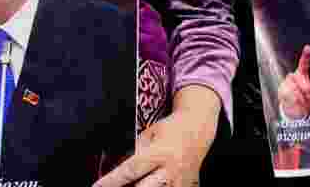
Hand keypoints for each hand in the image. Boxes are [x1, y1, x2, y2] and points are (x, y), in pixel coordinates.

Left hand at [93, 86, 220, 186]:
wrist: (198, 129)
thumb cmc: (169, 129)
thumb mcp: (149, 134)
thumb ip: (136, 153)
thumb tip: (116, 172)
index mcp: (160, 152)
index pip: (130, 170)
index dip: (111, 181)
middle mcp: (171, 169)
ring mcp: (181, 182)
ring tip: (131, 184)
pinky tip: (151, 184)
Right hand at [278, 45, 309, 118]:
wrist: (292, 109)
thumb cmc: (305, 99)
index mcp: (301, 75)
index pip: (304, 64)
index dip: (306, 55)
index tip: (308, 47)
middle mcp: (293, 76)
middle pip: (299, 79)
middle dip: (305, 88)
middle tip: (308, 95)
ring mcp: (286, 83)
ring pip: (295, 89)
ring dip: (301, 98)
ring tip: (301, 101)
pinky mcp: (281, 90)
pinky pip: (290, 96)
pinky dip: (295, 102)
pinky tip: (295, 103)